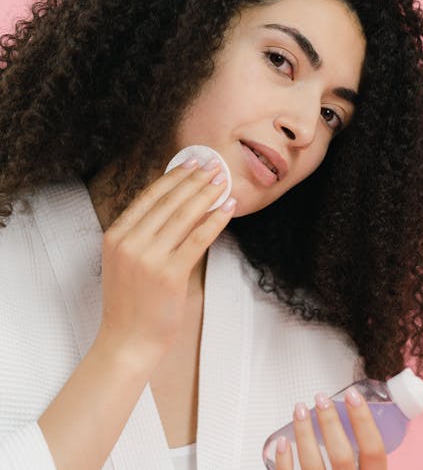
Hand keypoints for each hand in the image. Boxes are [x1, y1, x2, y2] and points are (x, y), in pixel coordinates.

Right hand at [97, 157, 234, 358]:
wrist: (127, 341)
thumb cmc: (131, 304)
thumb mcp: (126, 262)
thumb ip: (144, 235)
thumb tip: (177, 207)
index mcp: (115, 236)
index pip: (148, 197)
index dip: (173, 176)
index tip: (191, 162)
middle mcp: (129, 243)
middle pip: (168, 201)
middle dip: (195, 179)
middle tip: (214, 165)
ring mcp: (148, 258)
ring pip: (184, 216)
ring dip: (207, 194)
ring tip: (223, 181)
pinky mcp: (169, 274)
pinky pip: (198, 239)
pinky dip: (215, 221)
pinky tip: (227, 209)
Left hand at [274, 388, 387, 469]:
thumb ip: (367, 459)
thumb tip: (361, 420)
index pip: (374, 450)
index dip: (364, 420)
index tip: (352, 396)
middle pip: (342, 455)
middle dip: (330, 422)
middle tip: (321, 399)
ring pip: (313, 464)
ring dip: (305, 433)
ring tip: (299, 409)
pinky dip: (284, 460)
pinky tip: (283, 442)